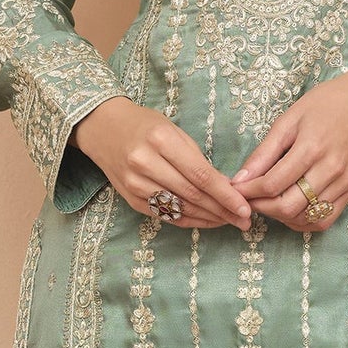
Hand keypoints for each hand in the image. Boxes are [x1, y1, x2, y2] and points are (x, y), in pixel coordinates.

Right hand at [72, 95, 253, 227]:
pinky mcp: (131, 199)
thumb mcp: (173, 130)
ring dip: (209, 218)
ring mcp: (135, 184)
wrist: (102, 128)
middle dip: (222, 210)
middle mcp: (145, 163)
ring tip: (230, 221)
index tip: (245, 207)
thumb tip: (226, 186)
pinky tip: (207, 221)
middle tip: (244, 220)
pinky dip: (189, 220)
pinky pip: (165, 215)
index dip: (226, 195)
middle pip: (192, 195)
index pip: (201, 175)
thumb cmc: (144, 125)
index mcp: (161, 140)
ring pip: (180, 208)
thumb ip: (197, 159)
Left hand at [230, 63, 347, 230]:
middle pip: (288, 206)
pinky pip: (324, 220)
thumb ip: (264, 152)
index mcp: (311, 147)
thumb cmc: (324, 105)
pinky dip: (303, 221)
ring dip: (281, 216)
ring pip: (305, 218)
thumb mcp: (288, 120)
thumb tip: (241, 179)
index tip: (236, 189)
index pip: (273, 183)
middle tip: (251, 198)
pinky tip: (292, 209)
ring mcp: (343, 183)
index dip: (249, 191)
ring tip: (270, 202)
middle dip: (262, 207)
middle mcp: (330, 169)